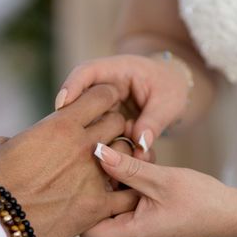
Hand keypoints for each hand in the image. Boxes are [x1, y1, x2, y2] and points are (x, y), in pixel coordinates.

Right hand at [0, 85, 138, 236]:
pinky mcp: (98, 206)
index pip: (101, 96)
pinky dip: (128, 194)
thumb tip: (20, 141)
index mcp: (61, 125)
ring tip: (114, 167)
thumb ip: (22, 138)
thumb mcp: (1, 147)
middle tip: (106, 139)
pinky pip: (129, 195)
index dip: (105, 98)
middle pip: (119, 123)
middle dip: (114, 128)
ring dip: (123, 158)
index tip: (102, 107)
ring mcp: (94, 175)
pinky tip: (122, 196)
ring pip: (128, 155)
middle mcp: (83, 145)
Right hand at [55, 54, 191, 156]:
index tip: (62, 105)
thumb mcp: (168, 103)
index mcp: (117, 70)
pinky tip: (112, 167)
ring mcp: (102, 107)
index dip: (72, 86)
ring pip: (86, 123)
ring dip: (92, 141)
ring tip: (103, 160)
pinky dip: (105, 151)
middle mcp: (104, 87)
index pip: (87, 72)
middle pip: (78, 100)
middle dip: (75, 121)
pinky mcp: (104, 124)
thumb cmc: (171, 89)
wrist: (174, 92)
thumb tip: (140, 144)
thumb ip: (154, 122)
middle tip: (72, 141)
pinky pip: (99, 137)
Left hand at [81, 145, 236, 236]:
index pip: (87, 230)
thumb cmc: (203, 200)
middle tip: (114, 163)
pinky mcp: (156, 232)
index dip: (83, 204)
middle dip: (105, 190)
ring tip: (135, 166)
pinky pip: (134, 215)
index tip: (90, 176)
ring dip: (122, 189)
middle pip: (101, 220)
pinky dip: (135, 195)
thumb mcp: (162, 179)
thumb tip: (97, 153)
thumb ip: (128, 168)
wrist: (236, 217)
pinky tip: (147, 175)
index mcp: (134, 236)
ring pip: (119, 214)